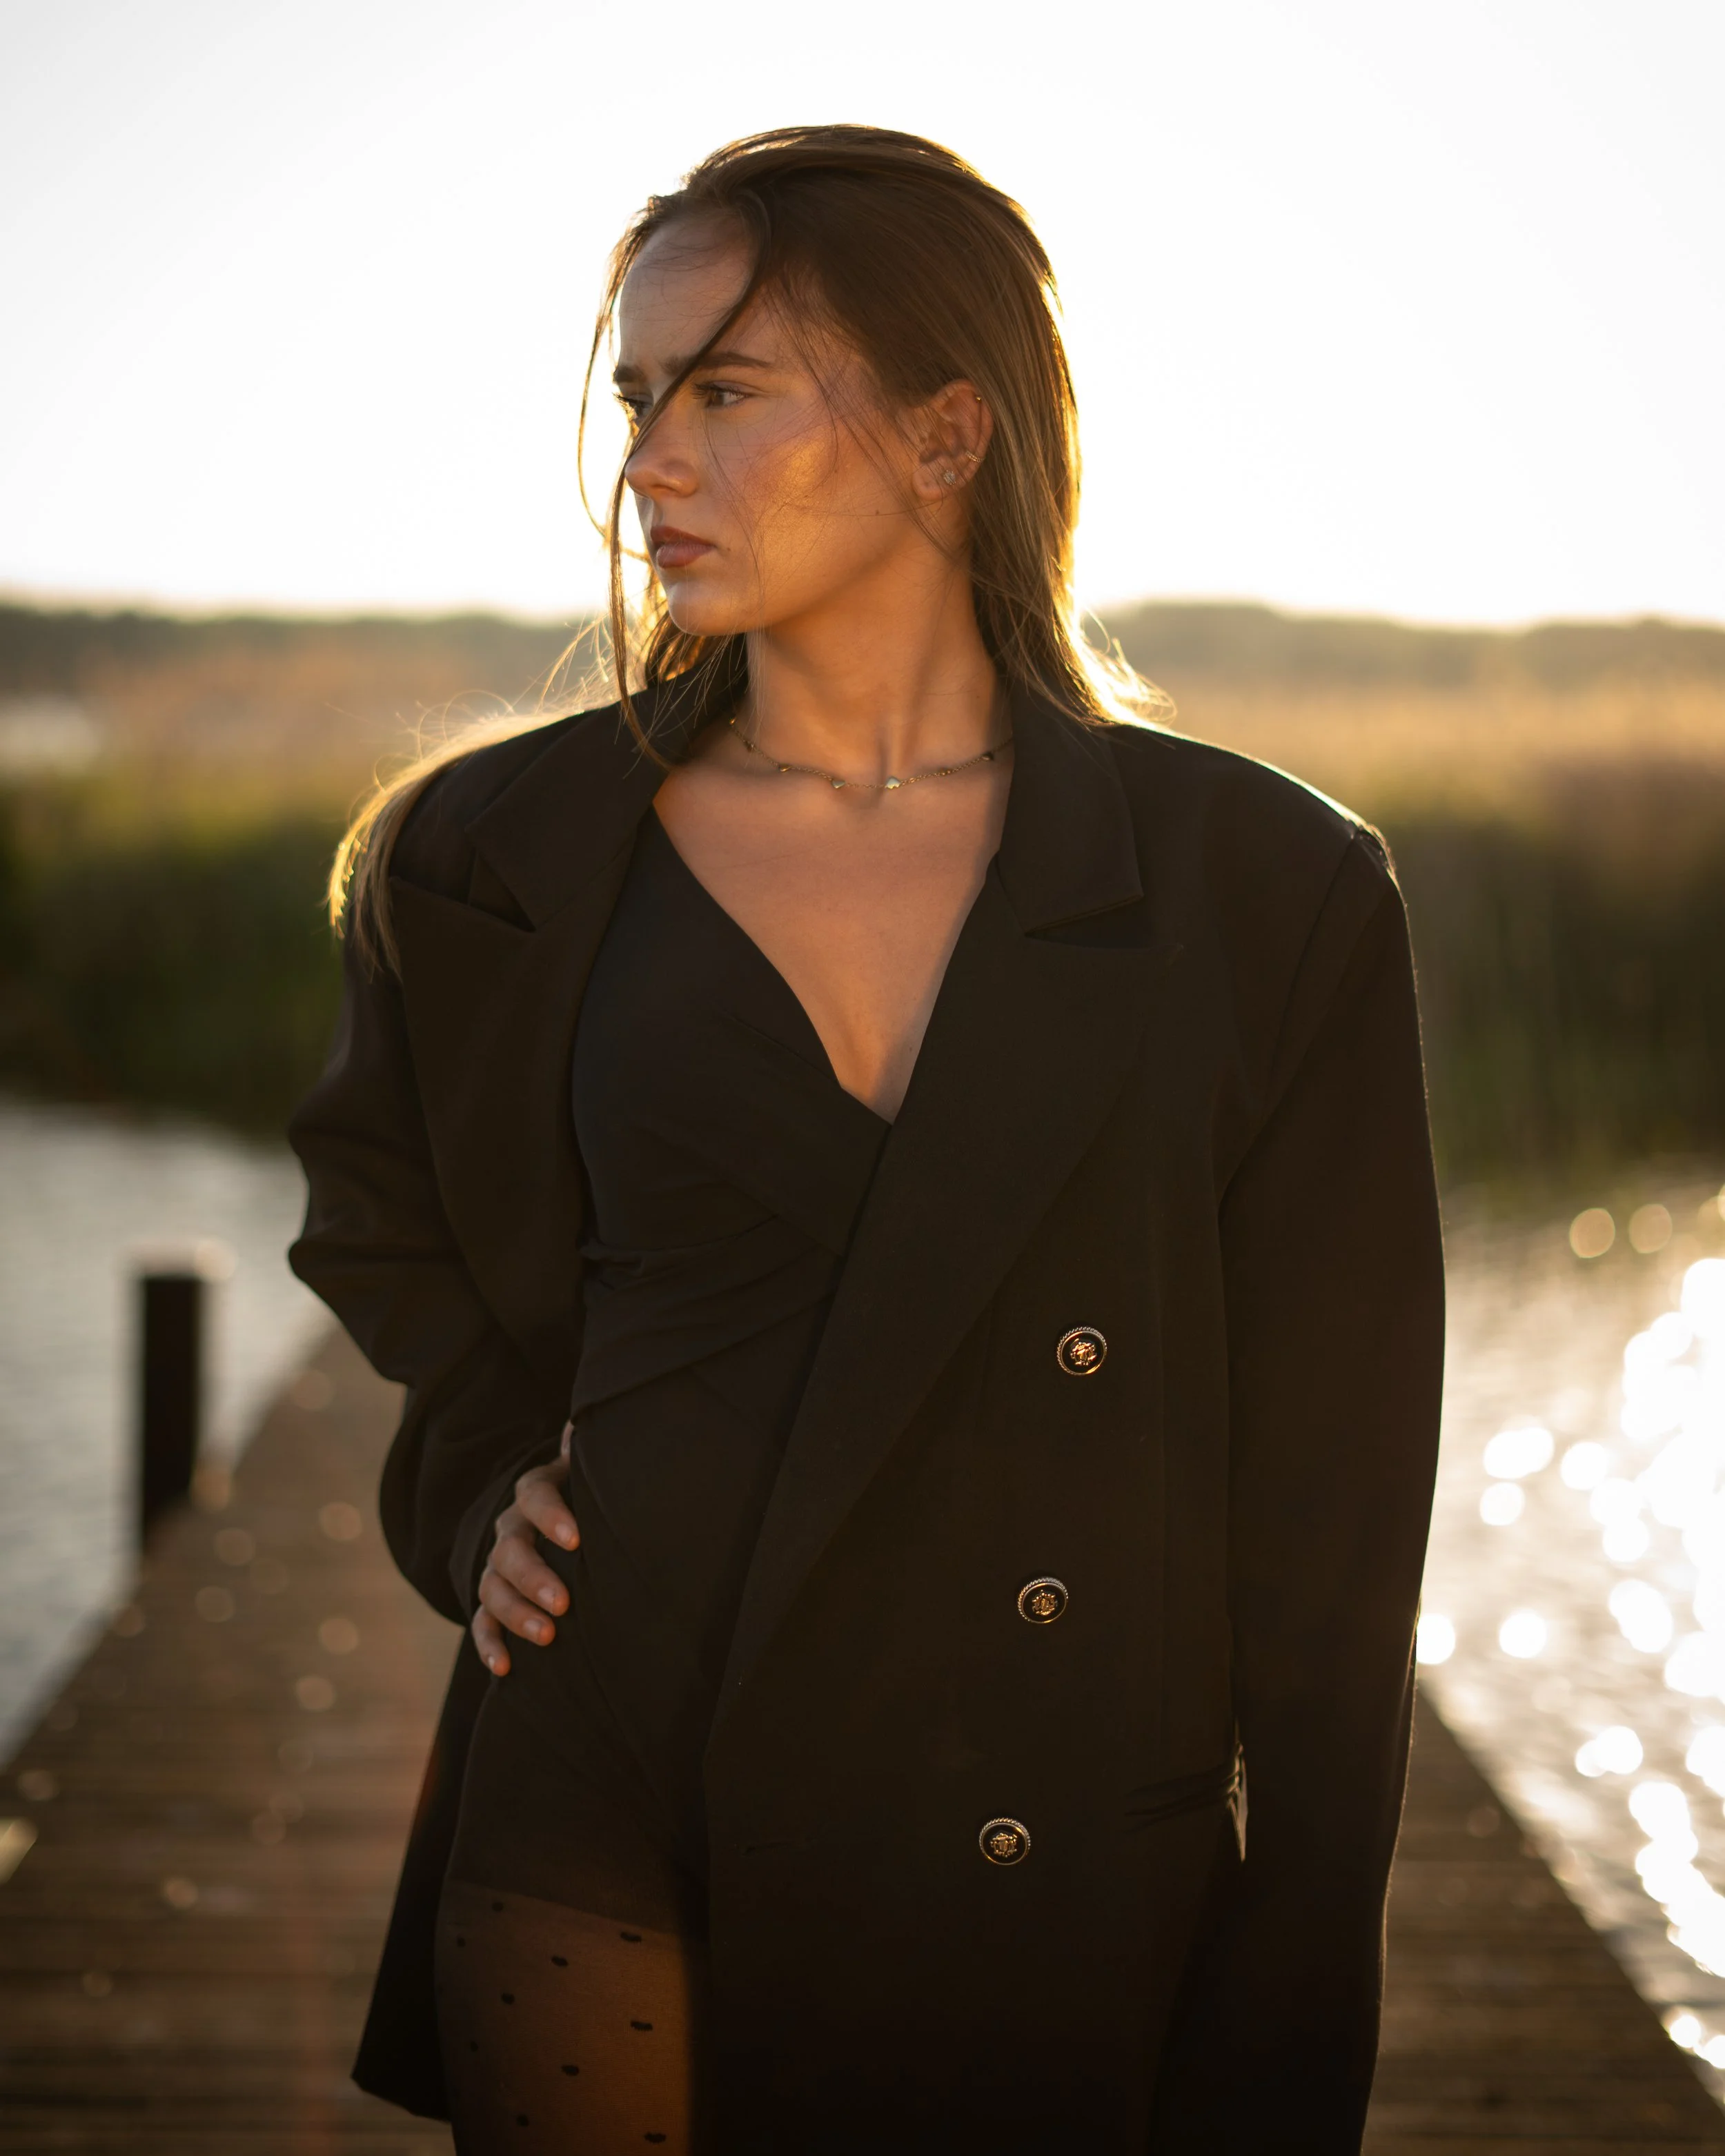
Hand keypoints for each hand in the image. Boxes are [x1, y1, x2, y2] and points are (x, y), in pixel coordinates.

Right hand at [471, 1424, 578, 1675]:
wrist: (569, 1527)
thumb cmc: (593, 1498)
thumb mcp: (595, 1473)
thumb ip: (594, 1453)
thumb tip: (589, 1420)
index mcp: (539, 1491)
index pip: (534, 1493)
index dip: (551, 1514)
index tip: (577, 1539)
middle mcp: (512, 1527)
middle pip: (510, 1548)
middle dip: (533, 1576)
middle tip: (563, 1602)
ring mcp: (498, 1565)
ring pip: (493, 1586)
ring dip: (515, 1613)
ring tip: (547, 1636)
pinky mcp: (494, 1601)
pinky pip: (482, 1621)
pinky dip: (490, 1645)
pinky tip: (505, 1668)